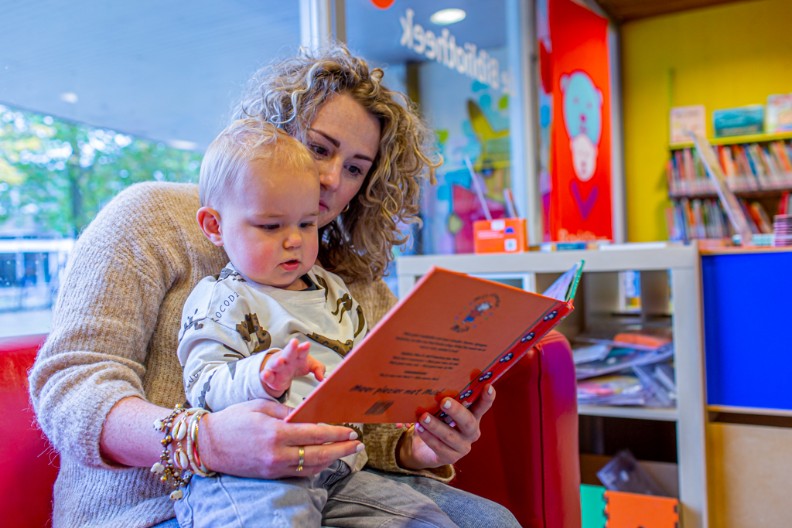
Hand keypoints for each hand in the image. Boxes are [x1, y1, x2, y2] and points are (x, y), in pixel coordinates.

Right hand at [198, 399, 361, 477]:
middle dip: (341, 449)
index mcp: (276, 432)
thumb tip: (308, 414)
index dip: (336, 434)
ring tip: (345, 451)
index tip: (350, 432)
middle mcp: (277, 453)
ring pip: (311, 466)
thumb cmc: (233, 420)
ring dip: (332, 460)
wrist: (208, 445)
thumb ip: (286, 411)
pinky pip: (299, 472)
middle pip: (319, 454)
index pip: (315, 434)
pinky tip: (324, 459)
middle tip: (357, 444)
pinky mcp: (270, 475)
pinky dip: (315, 467)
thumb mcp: (260, 406)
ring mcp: (274, 467)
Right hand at [260, 338, 325, 396]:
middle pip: (289, 353)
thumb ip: (318, 369)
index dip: (304, 348)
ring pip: (276, 364)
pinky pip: (267, 376)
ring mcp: (277, 367)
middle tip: (294, 342)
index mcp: (298, 355)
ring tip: (281, 361)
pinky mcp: (271, 377)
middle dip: (291, 348)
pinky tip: (265, 374)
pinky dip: (265, 376)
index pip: (302, 351)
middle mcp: (287, 359)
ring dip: (278, 362)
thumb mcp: (310, 365)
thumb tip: (323, 378)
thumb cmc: (297, 364)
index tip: (307, 345)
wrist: (282, 370)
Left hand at [398, 385, 495, 469]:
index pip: (482, 405)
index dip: (486, 397)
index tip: (488, 386)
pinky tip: (419, 428)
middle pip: (468, 421)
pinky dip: (428, 437)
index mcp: (473, 415)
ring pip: (450, 435)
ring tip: (423, 417)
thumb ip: (446, 397)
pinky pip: (439, 447)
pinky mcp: (450, 457)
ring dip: (436, 425)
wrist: (425, 447)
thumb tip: (440, 391)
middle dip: (456, 411)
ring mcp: (462, 446)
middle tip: (444, 401)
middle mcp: (471, 431)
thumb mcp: (442, 408)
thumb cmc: (438, 420)